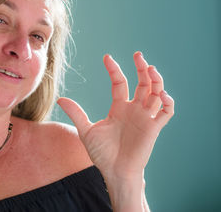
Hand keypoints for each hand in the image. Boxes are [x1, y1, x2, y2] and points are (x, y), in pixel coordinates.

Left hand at [57, 52, 173, 179]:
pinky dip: (168, 102)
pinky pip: (166, 113)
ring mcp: (145, 118)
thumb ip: (76, 113)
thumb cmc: (102, 153)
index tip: (107, 57)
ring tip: (150, 69)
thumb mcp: (86, 130)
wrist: (114, 171)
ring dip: (156, 81)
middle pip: (143, 83)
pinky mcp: (154, 128)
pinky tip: (161, 95)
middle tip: (138, 55)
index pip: (120, 83)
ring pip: (156, 93)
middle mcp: (134, 109)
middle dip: (142, 68)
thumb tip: (60, 99)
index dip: (114, 70)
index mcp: (119, 107)